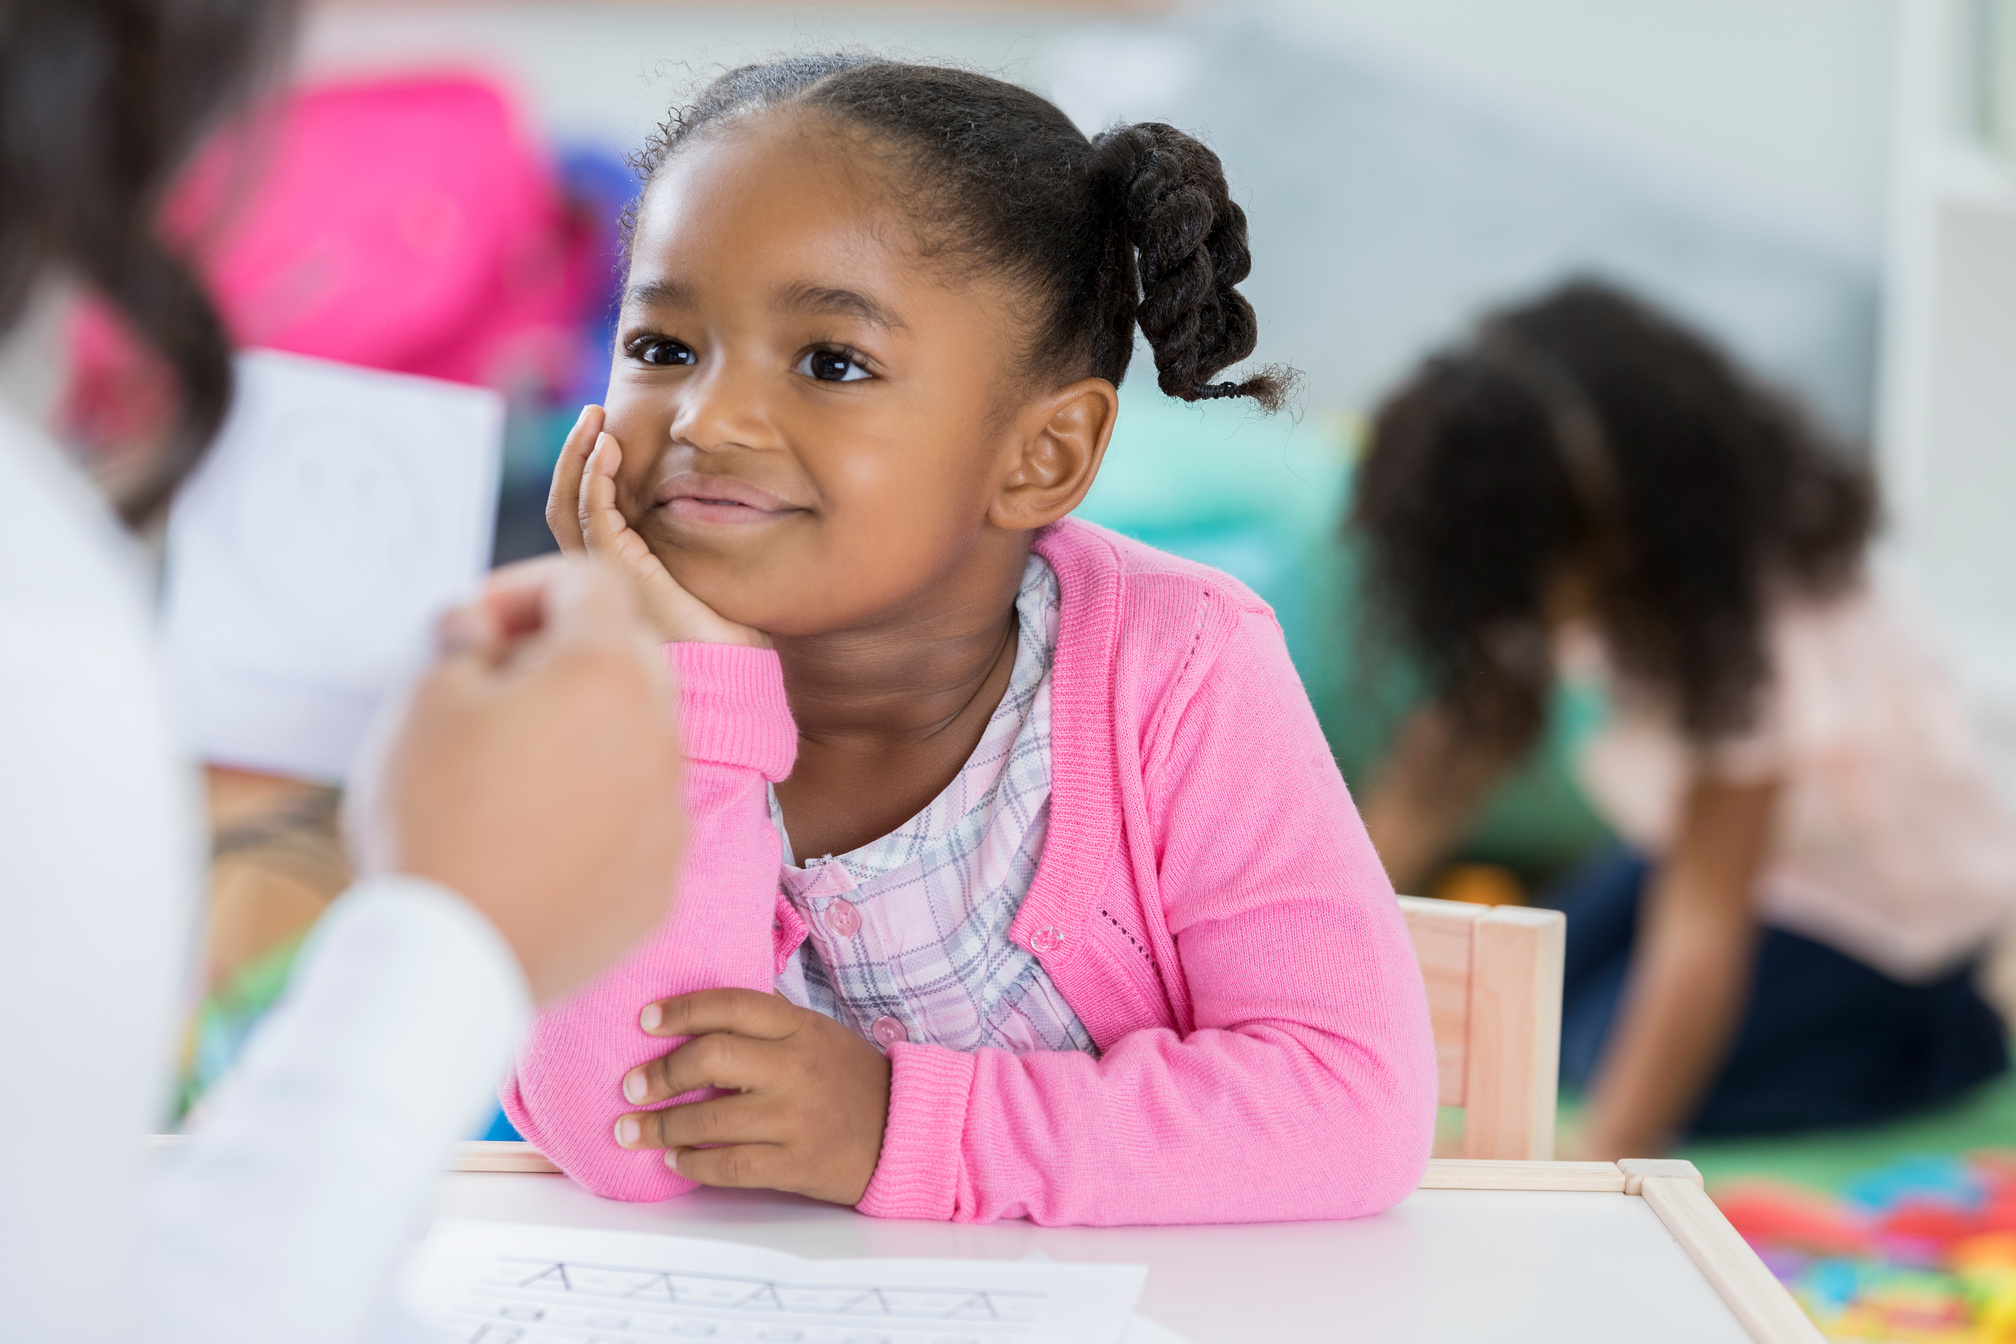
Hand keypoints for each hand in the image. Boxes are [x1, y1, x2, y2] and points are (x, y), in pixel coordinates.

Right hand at [347, 557, 683, 1003]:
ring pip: (635, 741)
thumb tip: (481, 627)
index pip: (590, 583)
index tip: (474, 626)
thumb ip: (464, 639)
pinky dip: (593, 810)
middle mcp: (661, 736)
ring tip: (504, 772)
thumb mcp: (421, 698)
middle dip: (559, 655)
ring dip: (581, 734)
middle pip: (625, 658)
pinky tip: (531, 838)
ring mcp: (669, 814)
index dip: (524, 587)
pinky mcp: (661, 880)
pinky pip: (635, 818)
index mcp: (608, 673)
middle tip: (486, 691)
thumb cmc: (428, 818)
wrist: (446, 962)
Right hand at [546, 405, 767, 648]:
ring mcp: (605, 574)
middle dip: (575, 454)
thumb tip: (708, 499)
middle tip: (593, 415)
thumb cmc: (726, 633)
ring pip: (569, 506)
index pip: (582, 514)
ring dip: (579, 457)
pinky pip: (593, 516)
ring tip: (595, 420)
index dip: (587, 471)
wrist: (729, 669)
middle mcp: (601, 574)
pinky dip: (595, 478)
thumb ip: (690, 541)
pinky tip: (608, 449)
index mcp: (616, 573)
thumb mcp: (705, 572)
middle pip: (566, 504)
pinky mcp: (618, 571)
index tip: (606, 434)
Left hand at [612, 989, 891, 1204]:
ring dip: (661, 1127)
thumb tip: (694, 1022)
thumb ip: (764, 1026)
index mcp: (799, 1028)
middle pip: (712, 1059)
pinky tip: (674, 1160)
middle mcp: (795, 1068)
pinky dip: (693, 1164)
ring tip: (633, 1129)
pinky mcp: (796, 1164)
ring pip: (711, 1121)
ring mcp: (795, 1119)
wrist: (902, 1130)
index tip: (646, 1020)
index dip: (681, 1011)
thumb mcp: (815, 1033)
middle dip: (661, 1074)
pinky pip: (730, 1166)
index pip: (730, 1007)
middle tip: (631, 1086)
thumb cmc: (848, 1078)